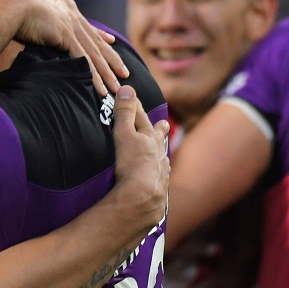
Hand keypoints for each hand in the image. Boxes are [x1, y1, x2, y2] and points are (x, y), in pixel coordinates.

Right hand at [11, 0, 128, 95]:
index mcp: (66, 8)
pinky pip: (84, 60)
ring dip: (106, 73)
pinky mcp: (67, 36)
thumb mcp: (31, 11)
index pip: (87, 26)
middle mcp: (73, 15)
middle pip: (97, 42)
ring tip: (116, 87)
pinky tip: (100, 88)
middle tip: (124, 73)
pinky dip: (93, 76)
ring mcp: (72, 25)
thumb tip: (35, 24)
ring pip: (94, 54)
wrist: (11, 4)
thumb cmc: (13, 8)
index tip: (111, 43)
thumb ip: (41, 19)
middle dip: (112, 59)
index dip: (101, 36)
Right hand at [111, 86, 169, 229]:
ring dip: (160, 152)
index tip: (132, 96)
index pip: (140, 117)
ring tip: (162, 152)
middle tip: (164, 124)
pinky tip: (162, 175)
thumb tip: (127, 88)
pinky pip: (162, 176)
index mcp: (149, 138)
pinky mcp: (159, 188)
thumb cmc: (131, 165)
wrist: (142, 198)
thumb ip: (125, 113)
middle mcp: (158, 153)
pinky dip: (161, 172)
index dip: (135, 106)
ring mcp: (161, 171)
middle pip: (158, 138)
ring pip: (162, 157)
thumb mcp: (124, 135)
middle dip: (159, 130)